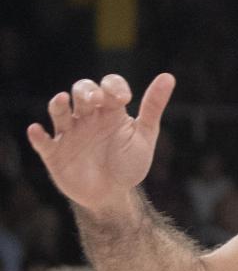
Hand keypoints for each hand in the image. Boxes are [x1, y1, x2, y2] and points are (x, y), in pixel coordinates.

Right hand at [26, 73, 174, 213]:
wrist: (114, 194)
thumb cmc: (129, 163)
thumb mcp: (145, 135)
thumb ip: (153, 107)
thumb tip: (168, 76)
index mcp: (110, 111)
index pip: (108, 86)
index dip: (113, 87)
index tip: (124, 98)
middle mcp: (87, 117)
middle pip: (81, 92)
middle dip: (86, 91)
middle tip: (96, 98)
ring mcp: (69, 133)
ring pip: (59, 111)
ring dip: (59, 105)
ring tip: (62, 99)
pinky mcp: (55, 153)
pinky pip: (43, 142)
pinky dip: (38, 136)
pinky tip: (37, 129)